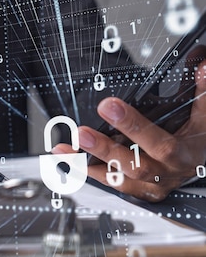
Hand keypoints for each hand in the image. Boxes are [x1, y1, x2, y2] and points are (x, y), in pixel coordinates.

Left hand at [55, 47, 205, 201]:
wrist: (202, 167)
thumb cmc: (200, 139)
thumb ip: (204, 91)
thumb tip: (203, 66)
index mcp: (184, 154)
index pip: (159, 142)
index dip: (133, 125)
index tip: (108, 106)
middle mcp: (166, 173)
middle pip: (134, 164)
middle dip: (105, 148)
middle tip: (81, 133)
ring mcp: (150, 185)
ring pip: (116, 177)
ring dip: (86, 164)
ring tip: (63, 149)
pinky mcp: (137, 191)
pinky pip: (109, 183)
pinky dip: (87, 172)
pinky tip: (69, 160)